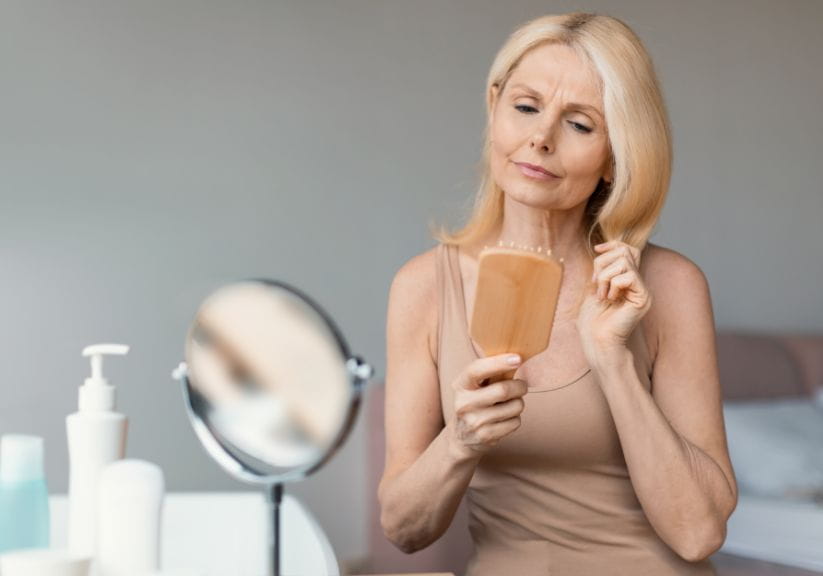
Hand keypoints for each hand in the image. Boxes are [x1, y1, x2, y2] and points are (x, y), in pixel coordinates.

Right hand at [448, 354, 526, 459]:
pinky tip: (505, 419)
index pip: (476, 370)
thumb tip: (517, 358)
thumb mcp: (474, 386)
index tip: (517, 358)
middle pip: (503, 390)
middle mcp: (463, 404)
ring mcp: (474, 422)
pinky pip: (515, 422)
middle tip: (522, 386)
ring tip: (509, 404)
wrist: (461, 436)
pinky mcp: (485, 436)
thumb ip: (490, 372)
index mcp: (460, 385)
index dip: (498, 362)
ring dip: (519, 403)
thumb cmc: (475, 402)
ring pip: (514, 407)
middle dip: (519, 386)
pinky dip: (516, 419)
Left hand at [577, 240, 651, 366]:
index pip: (628, 249)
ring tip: (602, 295)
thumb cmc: (592, 319)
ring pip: (624, 262)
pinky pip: (628, 276)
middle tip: (595, 283)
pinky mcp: (643, 298)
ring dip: (604, 276)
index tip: (597, 250)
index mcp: (626, 279)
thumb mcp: (594, 286)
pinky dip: (613, 285)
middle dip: (602, 263)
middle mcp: (637, 283)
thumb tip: (602, 248)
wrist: (596, 339)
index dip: (613, 245)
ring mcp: (642, 290)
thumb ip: (602, 268)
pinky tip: (609, 299)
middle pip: (625, 251)